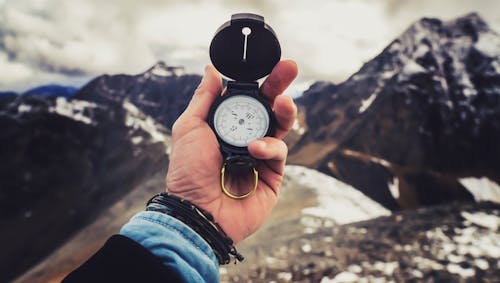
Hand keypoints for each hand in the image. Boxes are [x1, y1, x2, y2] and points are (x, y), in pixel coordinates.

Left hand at [166, 61, 297, 242]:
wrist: (197, 211)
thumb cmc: (188, 171)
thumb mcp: (189, 127)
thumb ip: (205, 97)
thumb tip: (211, 70)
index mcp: (225, 125)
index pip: (247, 97)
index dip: (259, 81)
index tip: (271, 65)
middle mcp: (245, 137)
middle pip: (268, 107)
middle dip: (279, 86)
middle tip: (289, 68)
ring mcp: (260, 156)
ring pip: (280, 127)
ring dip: (284, 111)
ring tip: (283, 102)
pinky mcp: (272, 174)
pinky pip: (279, 152)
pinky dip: (269, 147)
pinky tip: (255, 149)